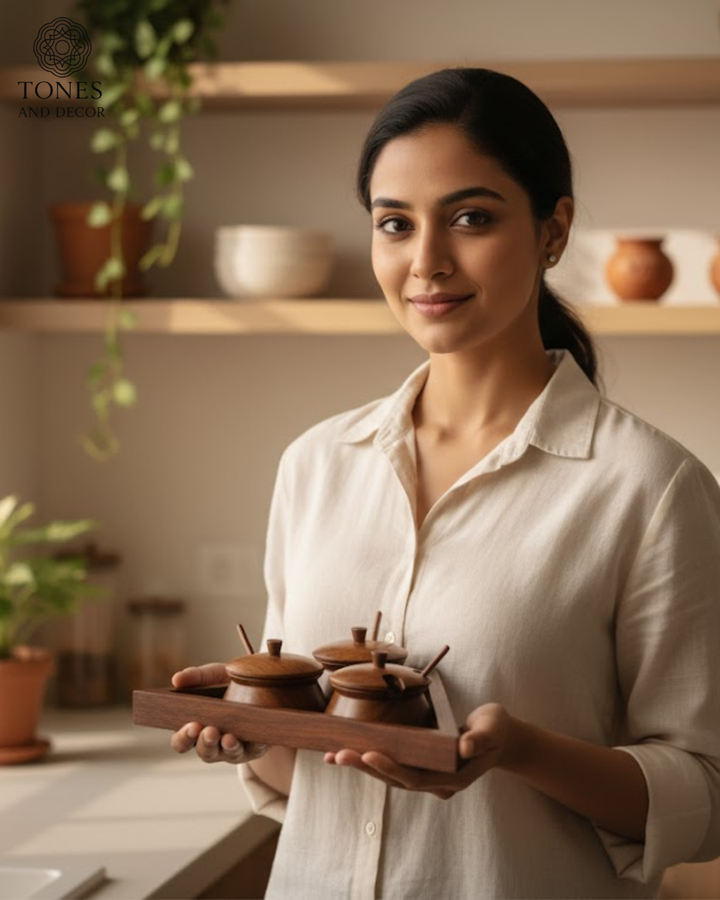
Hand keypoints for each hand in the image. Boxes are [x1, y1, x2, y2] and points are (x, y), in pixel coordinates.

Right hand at [169, 663, 268, 765]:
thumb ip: (196, 676)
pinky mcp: (255, 747)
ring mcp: (234, 748)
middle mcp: (213, 743)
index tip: (191, 726)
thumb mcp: (214, 676)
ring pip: (228, 754)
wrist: (261, 685)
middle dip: (206, 743)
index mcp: (196, 728)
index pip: (182, 742)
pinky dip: (254, 744)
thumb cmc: (229, 684)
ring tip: (229, 738)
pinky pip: (254, 750)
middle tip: (210, 731)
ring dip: (228, 747)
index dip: (183, 738)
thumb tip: (176, 679)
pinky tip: (254, 737)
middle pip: (204, 752)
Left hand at [324, 702, 511, 799]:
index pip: (417, 778)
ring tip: (334, 757)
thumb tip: (466, 747)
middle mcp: (437, 783)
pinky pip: (393, 766)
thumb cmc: (495, 730)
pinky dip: (371, 761)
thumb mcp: (493, 729)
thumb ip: (481, 739)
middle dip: (367, 768)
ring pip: (391, 776)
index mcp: (453, 778)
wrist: (500, 737)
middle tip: (339, 755)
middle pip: (397, 780)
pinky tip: (349, 752)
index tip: (368, 755)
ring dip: (363, 767)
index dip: (392, 769)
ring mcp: (428, 777)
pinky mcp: (421, 766)